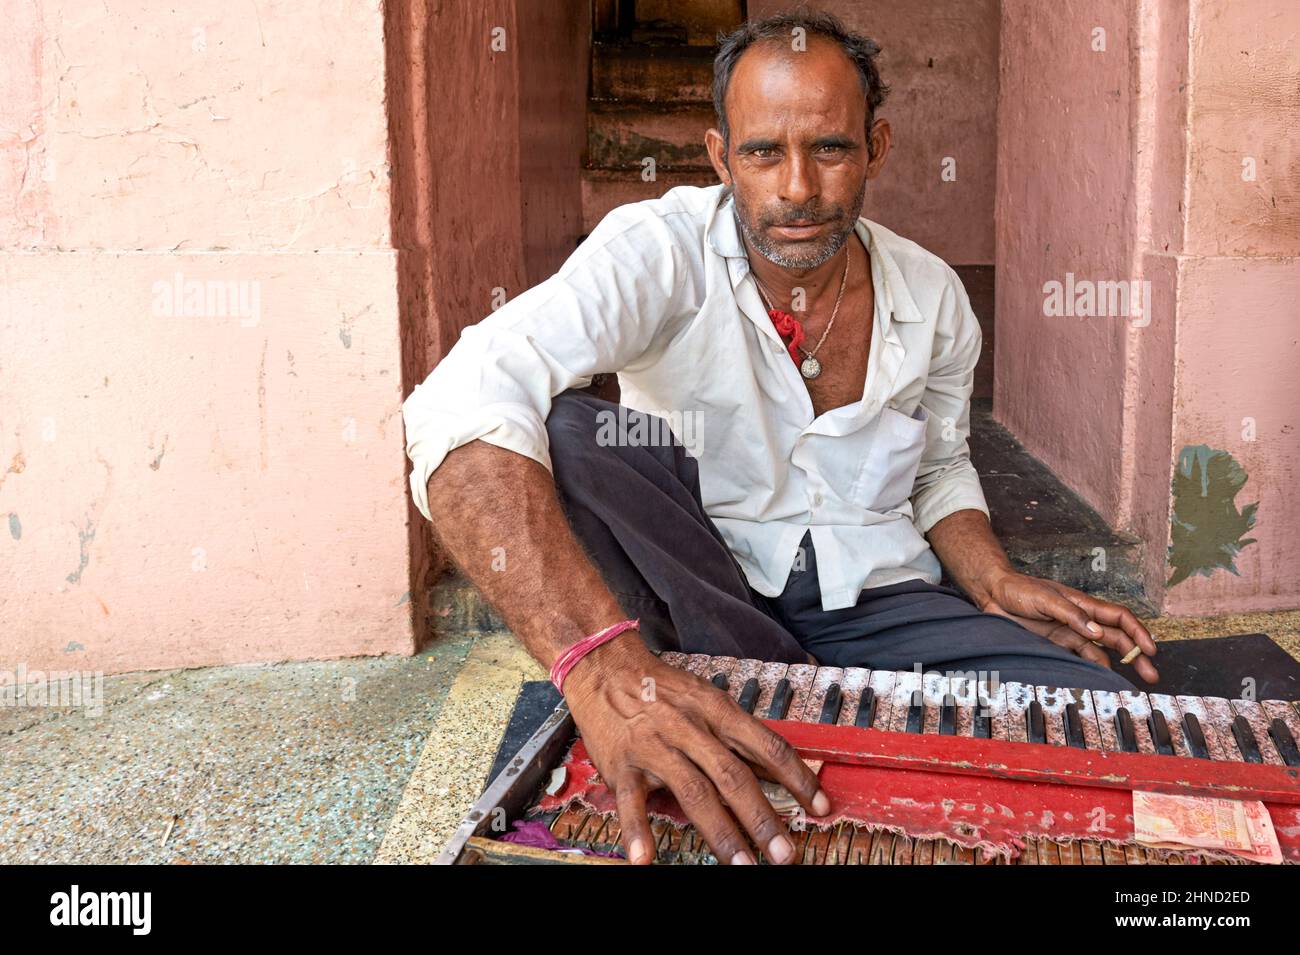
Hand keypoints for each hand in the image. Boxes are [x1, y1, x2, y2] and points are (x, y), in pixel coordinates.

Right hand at [561, 633, 829, 864]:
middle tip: (784, 853)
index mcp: (716, 710)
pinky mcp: (622, 764)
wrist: (604, 665)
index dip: (797, 777)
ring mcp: (655, 747)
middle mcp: (689, 728)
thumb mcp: (706, 698)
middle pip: (733, 776)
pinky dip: (638, 830)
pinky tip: (646, 858)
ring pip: (693, 791)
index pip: (767, 746)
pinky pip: (631, 800)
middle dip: (762, 818)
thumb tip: (777, 769)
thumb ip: (737, 735)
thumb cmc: (660, 686)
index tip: (820, 806)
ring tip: (741, 864)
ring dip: (720, 832)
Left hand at [975, 570, 1158, 683]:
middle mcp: (1080, 621)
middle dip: (1136, 656)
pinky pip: (1076, 661)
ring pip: (1099, 653)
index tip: (1151, 650)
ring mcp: (1068, 635)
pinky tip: (1097, 682)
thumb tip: (1097, 633)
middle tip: (1151, 675)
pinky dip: (1088, 671)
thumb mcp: (1045, 598)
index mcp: (1083, 605)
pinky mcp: (1054, 646)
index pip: (1120, 618)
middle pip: (1116, 639)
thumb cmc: (1019, 589)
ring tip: (1126, 686)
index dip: (1138, 633)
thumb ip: (1071, 614)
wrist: (992, 594)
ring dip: (1114, 667)